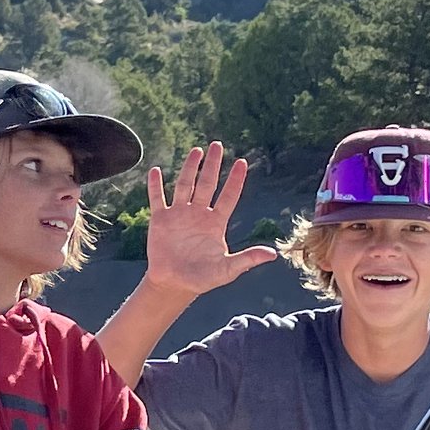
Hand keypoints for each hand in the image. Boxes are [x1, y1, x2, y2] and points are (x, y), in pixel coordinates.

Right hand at [142, 143, 278, 300]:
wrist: (174, 284)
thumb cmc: (203, 278)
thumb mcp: (227, 270)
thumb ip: (248, 259)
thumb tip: (273, 254)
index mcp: (216, 223)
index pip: (229, 196)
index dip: (235, 180)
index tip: (242, 162)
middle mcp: (199, 214)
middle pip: (207, 184)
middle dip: (212, 165)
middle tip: (217, 145)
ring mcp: (179, 215)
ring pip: (185, 185)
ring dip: (189, 168)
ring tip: (196, 151)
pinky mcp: (160, 220)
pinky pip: (158, 199)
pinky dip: (155, 185)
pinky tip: (155, 170)